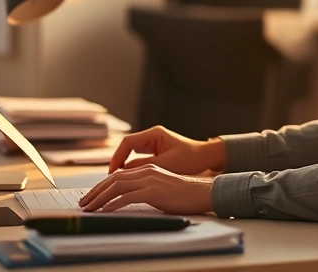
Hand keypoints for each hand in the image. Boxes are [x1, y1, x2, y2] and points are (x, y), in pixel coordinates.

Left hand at [78, 165, 213, 214]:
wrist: (201, 193)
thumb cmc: (183, 194)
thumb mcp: (160, 188)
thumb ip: (145, 188)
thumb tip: (127, 198)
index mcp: (147, 169)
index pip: (118, 175)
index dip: (101, 186)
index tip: (91, 196)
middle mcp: (146, 171)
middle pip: (113, 179)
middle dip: (95, 191)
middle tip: (84, 202)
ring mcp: (149, 180)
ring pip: (116, 187)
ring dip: (99, 198)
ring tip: (89, 208)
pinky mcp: (152, 191)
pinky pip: (127, 197)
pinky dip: (113, 204)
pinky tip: (105, 210)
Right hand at [108, 125, 225, 174]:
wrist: (207, 160)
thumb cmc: (191, 159)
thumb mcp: (166, 164)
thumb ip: (144, 167)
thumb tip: (123, 173)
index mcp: (154, 134)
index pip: (127, 143)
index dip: (117, 157)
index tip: (112, 172)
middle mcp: (152, 137)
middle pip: (127, 148)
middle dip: (117, 163)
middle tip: (110, 178)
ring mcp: (154, 145)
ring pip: (132, 156)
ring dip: (125, 167)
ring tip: (116, 182)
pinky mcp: (157, 154)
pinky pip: (139, 161)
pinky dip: (133, 170)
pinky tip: (129, 181)